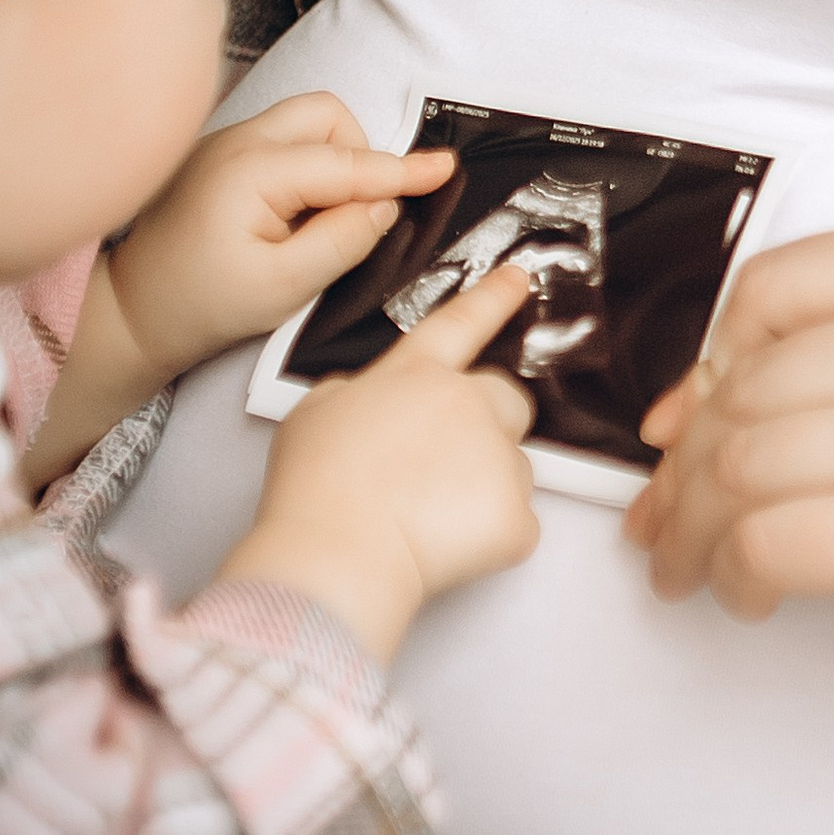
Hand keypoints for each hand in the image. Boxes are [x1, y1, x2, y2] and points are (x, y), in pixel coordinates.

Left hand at [23, 98, 453, 487]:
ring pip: (307, 121)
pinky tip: (294, 213)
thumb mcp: (283, 288)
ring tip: (322, 217)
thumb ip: (342, 241)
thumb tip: (385, 205)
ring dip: (334, 158)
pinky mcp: (222, 153)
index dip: (402, 169)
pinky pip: (284, 138)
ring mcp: (226, 140)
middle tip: (358, 213)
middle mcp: (239, 140)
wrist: (132, 310)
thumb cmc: (201, 304)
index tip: (447, 166)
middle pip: (326, 116)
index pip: (347, 163)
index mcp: (253, 172)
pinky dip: (308, 164)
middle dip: (358, 154)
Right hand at [224, 264, 542, 659]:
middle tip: (441, 466)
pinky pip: (516, 523)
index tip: (519, 278)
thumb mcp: (314, 412)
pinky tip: (444, 548)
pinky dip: (489, 538)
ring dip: (485, 486)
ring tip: (426, 517)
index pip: (462, 323)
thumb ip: (356, 391)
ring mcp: (498, 457)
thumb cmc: (314, 490)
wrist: (335, 556)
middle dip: (488, 424)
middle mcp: (466, 403)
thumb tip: (371, 397)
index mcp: (416, 374)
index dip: (493, 297)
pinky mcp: (514, 513)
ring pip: (513, 466)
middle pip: (507, 399)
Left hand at [631, 222, 833, 701]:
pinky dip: (731, 576)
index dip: (706, 366)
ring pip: (737, 469)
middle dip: (682, 467)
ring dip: (690, 529)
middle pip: (741, 391)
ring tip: (689, 564)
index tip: (686, 424)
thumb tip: (702, 396)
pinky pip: (766, 545)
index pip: (767, 293)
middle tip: (664, 519)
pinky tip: (746, 596)